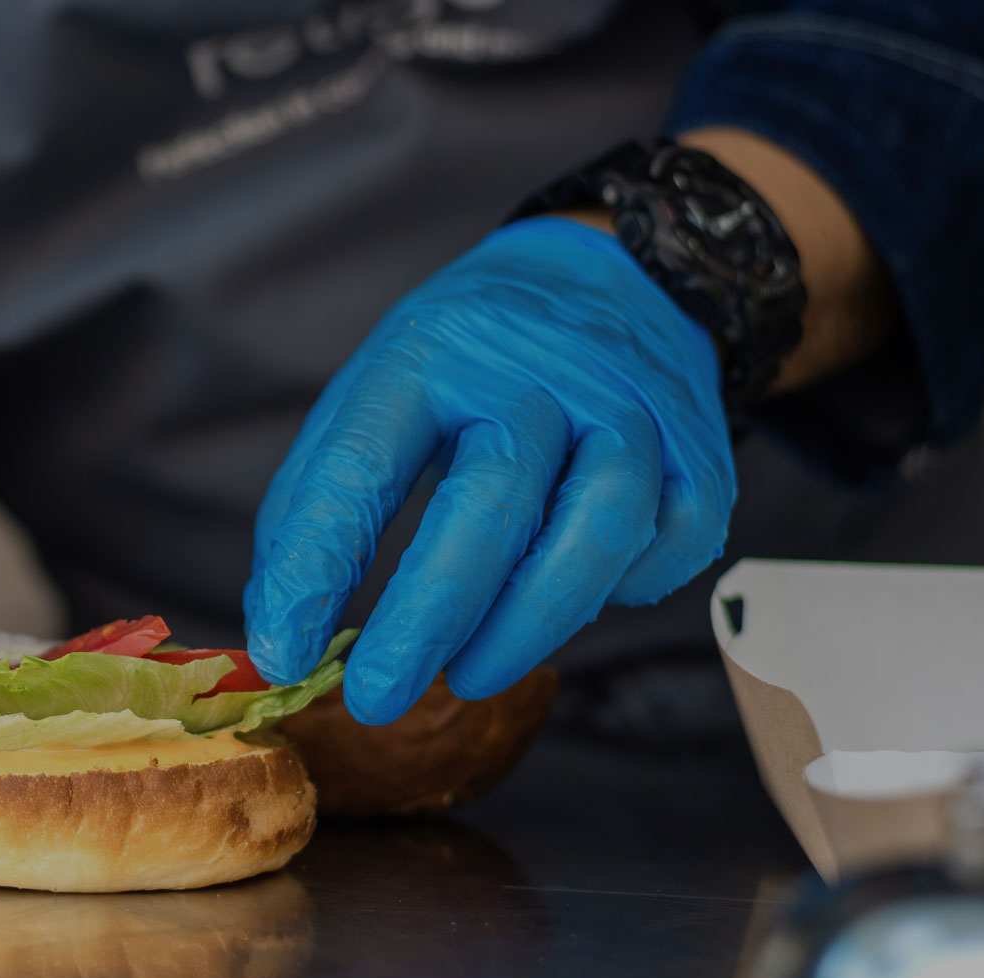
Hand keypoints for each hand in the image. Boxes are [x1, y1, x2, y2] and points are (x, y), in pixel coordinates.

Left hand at [245, 218, 734, 723]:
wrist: (613, 273)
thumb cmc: (470, 364)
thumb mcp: (377, 396)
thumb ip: (320, 507)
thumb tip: (283, 635)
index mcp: (432, 352)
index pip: (363, 463)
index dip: (316, 565)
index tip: (283, 649)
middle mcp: (538, 371)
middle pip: (492, 501)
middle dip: (428, 616)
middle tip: (376, 698)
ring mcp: (631, 406)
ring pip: (600, 527)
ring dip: (529, 623)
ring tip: (469, 676)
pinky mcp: (700, 447)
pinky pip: (675, 540)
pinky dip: (623, 592)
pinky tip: (568, 605)